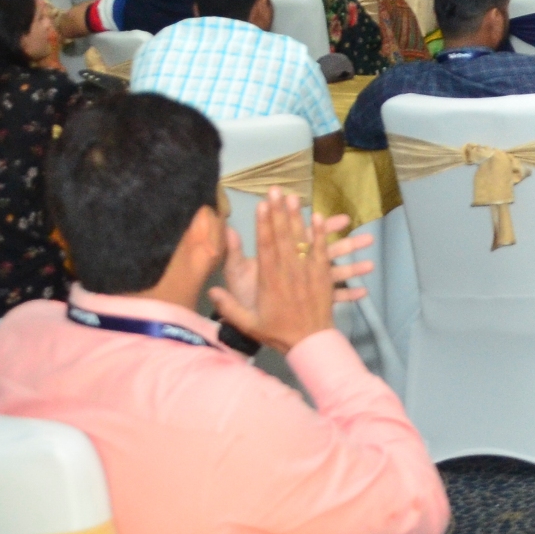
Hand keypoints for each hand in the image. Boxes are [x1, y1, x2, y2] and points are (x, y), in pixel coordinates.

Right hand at [209, 197, 370, 350]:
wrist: (310, 343)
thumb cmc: (277, 332)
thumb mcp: (248, 324)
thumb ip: (229, 307)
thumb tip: (211, 291)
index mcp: (269, 282)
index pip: (265, 247)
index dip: (263, 225)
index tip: (261, 205)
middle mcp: (288, 272)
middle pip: (283, 237)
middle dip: (279, 212)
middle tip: (276, 190)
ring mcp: (307, 273)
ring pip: (302, 240)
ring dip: (298, 217)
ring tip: (294, 197)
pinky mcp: (323, 276)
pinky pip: (322, 251)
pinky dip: (320, 234)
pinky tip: (318, 217)